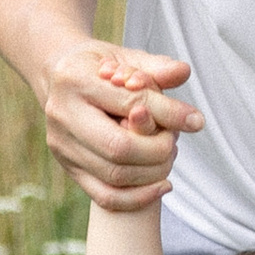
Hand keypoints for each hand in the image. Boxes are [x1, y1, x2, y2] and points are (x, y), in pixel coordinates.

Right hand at [42, 37, 202, 212]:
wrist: (58, 78)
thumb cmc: (99, 66)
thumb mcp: (124, 57)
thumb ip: (154, 67)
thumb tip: (182, 72)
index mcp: (75, 79)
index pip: (129, 103)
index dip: (168, 114)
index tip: (196, 121)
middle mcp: (63, 115)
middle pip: (118, 148)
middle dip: (157, 150)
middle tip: (174, 141)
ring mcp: (62, 145)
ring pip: (114, 175)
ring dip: (152, 172)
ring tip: (168, 155)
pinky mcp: (68, 167)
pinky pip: (106, 196)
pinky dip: (139, 197)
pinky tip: (162, 185)